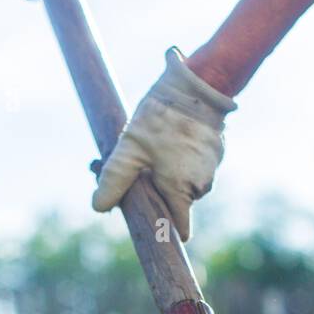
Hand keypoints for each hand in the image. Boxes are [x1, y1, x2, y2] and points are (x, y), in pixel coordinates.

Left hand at [91, 48, 236, 242]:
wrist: (197, 84)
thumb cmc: (163, 118)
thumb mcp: (130, 149)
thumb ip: (114, 180)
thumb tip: (99, 207)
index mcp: (182, 190)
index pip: (178, 226)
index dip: (163, 229)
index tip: (151, 227)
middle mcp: (201, 184)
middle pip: (176, 201)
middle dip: (157, 191)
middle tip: (136, 170)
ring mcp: (211, 167)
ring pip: (183, 181)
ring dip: (166, 172)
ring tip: (150, 148)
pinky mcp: (214, 150)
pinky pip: (192, 164)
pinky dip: (178, 158)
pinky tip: (166, 138)